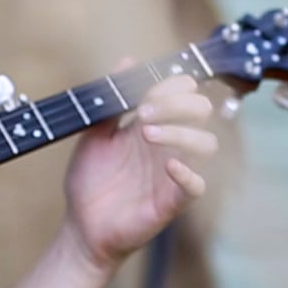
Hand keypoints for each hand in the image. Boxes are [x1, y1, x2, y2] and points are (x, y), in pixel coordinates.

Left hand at [61, 71, 217, 271]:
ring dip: (181, 133)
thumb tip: (127, 61)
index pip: (179, 94)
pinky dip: (187, 173)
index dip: (171, 85)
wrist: (81, 226)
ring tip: (147, 134)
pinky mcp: (172, 201)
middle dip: (178, 104)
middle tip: (144, 113)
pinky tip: (168, 165)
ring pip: (206, 143)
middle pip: (200, 112)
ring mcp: (172, 172)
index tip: (148, 88)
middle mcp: (167, 145)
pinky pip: (196, 185)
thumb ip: (111, 101)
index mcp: (150, 125)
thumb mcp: (93, 134)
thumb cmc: (90, 182)